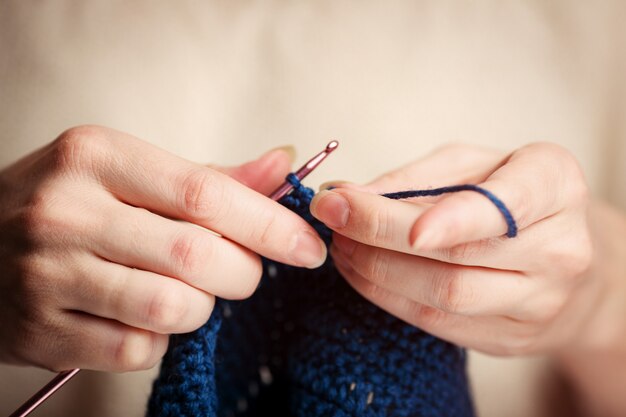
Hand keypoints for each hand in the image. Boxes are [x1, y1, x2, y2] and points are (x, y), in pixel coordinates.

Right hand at [0, 125, 325, 371]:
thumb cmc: (68, 203)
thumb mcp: (128, 171)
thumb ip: (208, 178)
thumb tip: (282, 167)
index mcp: (97, 156)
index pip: (206, 194)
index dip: (270, 225)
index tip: (308, 247)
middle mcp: (66, 211)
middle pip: (197, 256)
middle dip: (244, 273)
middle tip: (243, 272)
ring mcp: (47, 274)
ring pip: (173, 308)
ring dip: (202, 308)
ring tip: (186, 291)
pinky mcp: (40, 330)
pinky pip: (137, 350)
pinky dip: (160, 339)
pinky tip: (142, 316)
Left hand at [311, 143, 596, 355]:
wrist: (565, 260)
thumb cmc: (509, 196)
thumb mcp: (473, 164)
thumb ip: (416, 178)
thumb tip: (346, 195)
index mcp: (555, 185)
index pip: (503, 206)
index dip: (446, 217)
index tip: (379, 212)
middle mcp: (561, 249)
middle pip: (459, 255)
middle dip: (380, 235)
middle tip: (332, 213)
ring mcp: (540, 302)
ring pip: (445, 296)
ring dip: (377, 270)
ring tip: (341, 245)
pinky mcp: (513, 337)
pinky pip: (439, 324)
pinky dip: (388, 297)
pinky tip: (362, 273)